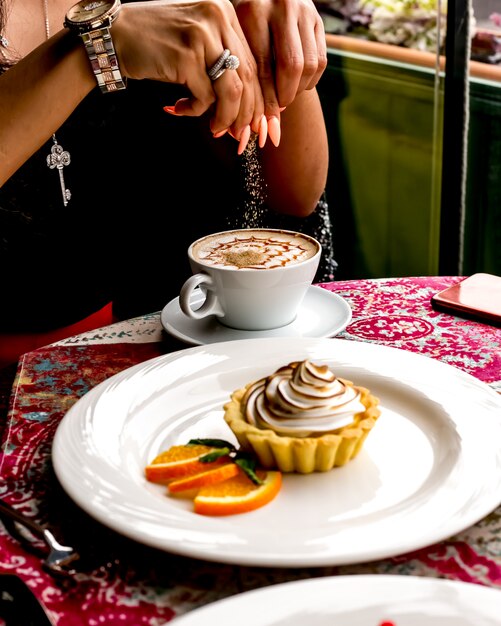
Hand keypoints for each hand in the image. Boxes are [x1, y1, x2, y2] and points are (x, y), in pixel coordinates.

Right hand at [113, 0, 263, 143]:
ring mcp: (201, 36)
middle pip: (246, 78)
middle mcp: (216, 18)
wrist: (115, 35)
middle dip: (244, 113)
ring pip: (231, 91)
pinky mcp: (186, 57)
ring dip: (225, 117)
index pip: (252, 61)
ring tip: (214, 127)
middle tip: (237, 133)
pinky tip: (179, 108)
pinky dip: (194, 110)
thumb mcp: (196, 41)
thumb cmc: (155, 43)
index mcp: (224, 11)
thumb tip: (247, 105)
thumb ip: (221, 62)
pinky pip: (204, 97)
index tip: (253, 121)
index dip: (256, 98)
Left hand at [231, 0, 326, 131]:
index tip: (263, 119)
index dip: (265, 97)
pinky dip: (309, 80)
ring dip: (298, 89)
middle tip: (278, 108)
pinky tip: (296, 83)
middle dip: (285, 95)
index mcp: (254, 11)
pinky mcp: (318, 19)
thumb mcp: (237, 44)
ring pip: (309, 65)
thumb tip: (248, 130)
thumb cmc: (240, 29)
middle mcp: (282, 6)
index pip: (263, 66)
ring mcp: (304, 11)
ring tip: (286, 95)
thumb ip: (244, 79)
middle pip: (292, 66)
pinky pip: (320, 61)